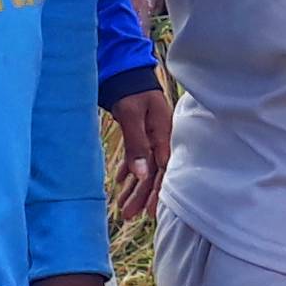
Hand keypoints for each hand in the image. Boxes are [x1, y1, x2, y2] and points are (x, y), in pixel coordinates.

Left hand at [106, 89, 171, 221]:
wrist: (127, 71)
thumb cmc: (131, 90)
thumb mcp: (132, 115)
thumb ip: (136, 144)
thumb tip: (140, 175)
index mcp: (164, 134)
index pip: (163, 169)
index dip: (157, 191)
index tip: (149, 211)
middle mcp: (160, 138)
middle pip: (153, 172)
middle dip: (141, 195)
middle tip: (128, 215)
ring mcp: (152, 137)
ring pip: (144, 168)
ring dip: (134, 187)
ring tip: (122, 207)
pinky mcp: (142, 134)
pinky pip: (137, 157)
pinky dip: (129, 170)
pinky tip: (121, 183)